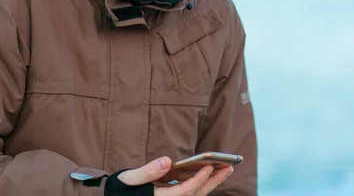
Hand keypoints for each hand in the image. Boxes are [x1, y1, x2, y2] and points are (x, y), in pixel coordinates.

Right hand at [117, 157, 233, 195]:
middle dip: (213, 182)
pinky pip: (192, 194)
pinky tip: (211, 174)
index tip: (210, 166)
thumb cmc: (124, 189)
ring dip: (212, 183)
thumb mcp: (130, 179)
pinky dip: (203, 184)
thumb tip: (167, 161)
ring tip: (226, 169)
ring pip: (197, 195)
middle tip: (229, 167)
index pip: (184, 192)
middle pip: (196, 195)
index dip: (198, 180)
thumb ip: (148, 171)